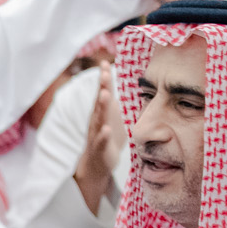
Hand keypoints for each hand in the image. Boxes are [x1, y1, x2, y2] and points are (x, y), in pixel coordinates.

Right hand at [74, 61, 125, 214]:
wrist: (96, 164)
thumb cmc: (107, 138)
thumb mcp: (113, 118)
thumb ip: (117, 103)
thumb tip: (129, 85)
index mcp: (101, 112)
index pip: (102, 92)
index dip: (103, 78)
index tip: (104, 63)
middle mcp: (97, 120)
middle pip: (99, 101)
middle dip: (101, 87)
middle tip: (104, 73)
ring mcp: (97, 133)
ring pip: (98, 118)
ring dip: (101, 107)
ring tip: (105, 95)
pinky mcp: (100, 148)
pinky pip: (101, 141)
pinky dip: (103, 135)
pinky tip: (107, 130)